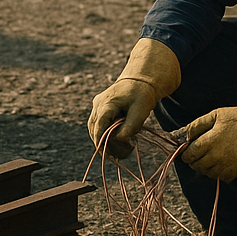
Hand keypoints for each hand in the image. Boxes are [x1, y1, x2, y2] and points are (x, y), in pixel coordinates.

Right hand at [87, 38, 179, 157]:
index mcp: (107, 103)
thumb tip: (119, 140)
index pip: (99, 127)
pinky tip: (117, 141)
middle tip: (119, 156)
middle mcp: (98, 104)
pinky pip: (98, 124)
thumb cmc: (142, 94)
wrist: (140, 79)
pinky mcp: (100, 108)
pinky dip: (105, 134)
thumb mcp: (141, 111)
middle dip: (104, 145)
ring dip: (104, 140)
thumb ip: (130, 127)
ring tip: (119, 151)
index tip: (108, 156)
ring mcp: (97, 105)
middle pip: (94, 129)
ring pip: (94, 128)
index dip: (101, 143)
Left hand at [179, 103, 236, 181]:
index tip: (186, 151)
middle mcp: (218, 156)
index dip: (185, 154)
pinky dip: (218, 173)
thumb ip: (197, 125)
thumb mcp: (214, 115)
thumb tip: (185, 135)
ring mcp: (228, 165)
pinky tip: (220, 163)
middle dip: (194, 161)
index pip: (190, 155)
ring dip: (205, 167)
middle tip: (197, 154)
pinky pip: (222, 177)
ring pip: (209, 173)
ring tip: (208, 158)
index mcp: (210, 141)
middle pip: (198, 166)